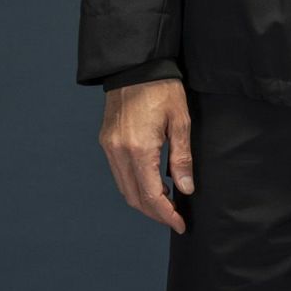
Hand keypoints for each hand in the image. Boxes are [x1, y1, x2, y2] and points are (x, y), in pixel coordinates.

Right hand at [98, 80, 194, 232]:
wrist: (135, 66)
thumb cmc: (162, 88)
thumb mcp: (181, 121)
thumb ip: (181, 157)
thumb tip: (185, 189)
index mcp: (139, 148)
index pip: (151, 195)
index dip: (166, 214)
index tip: (180, 224)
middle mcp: (119, 152)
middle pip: (134, 197)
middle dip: (155, 213)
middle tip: (175, 218)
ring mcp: (109, 147)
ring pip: (124, 188)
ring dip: (143, 200)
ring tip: (166, 202)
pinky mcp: (106, 141)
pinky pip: (119, 173)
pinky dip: (134, 184)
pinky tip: (151, 182)